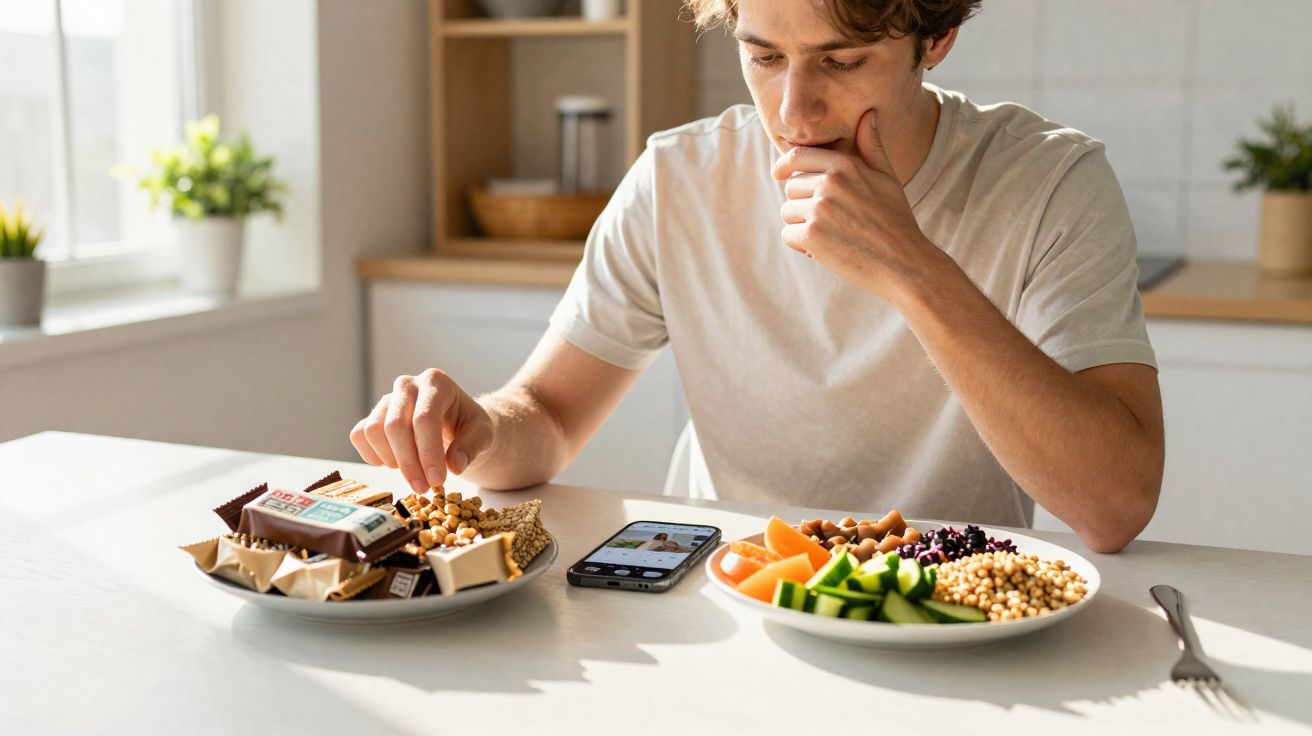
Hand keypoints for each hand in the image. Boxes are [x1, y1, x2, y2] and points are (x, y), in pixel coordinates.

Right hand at [350, 368, 493, 493]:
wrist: (457, 423)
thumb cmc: (469, 426)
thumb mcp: (483, 434)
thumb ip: (472, 446)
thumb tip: (454, 465)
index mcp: (436, 382)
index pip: (425, 419)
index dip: (428, 453)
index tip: (437, 480)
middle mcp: (408, 385)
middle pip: (395, 426)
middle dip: (409, 463)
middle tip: (424, 487)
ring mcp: (387, 399)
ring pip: (373, 430)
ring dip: (391, 460)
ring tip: (413, 472)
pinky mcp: (373, 415)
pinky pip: (360, 435)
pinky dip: (373, 455)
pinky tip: (395, 464)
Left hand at [771, 109, 935, 299]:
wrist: (904, 263)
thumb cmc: (896, 221)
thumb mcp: (887, 178)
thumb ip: (871, 147)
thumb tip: (868, 115)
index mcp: (845, 165)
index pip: (798, 157)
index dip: (784, 165)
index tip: (779, 174)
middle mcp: (829, 183)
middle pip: (791, 188)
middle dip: (803, 205)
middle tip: (831, 222)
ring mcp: (819, 209)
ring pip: (788, 213)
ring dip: (802, 226)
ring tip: (832, 236)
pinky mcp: (811, 235)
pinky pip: (789, 235)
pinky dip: (803, 246)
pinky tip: (827, 251)